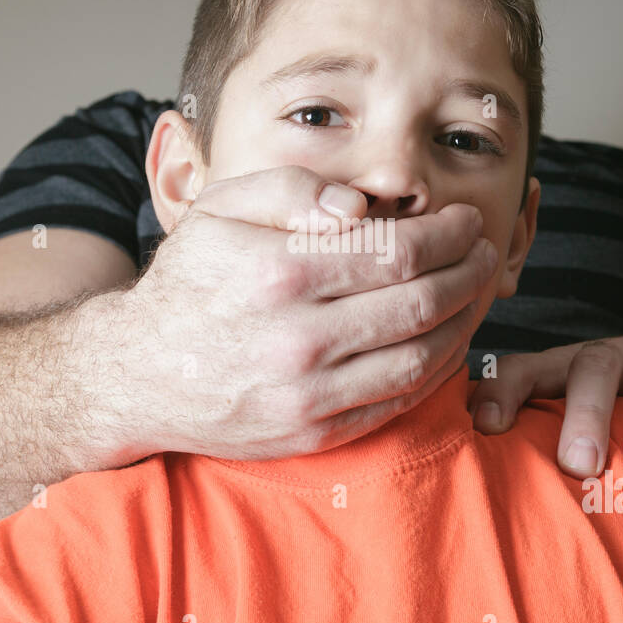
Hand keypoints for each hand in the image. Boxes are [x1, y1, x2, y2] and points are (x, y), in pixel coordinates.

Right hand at [86, 165, 498, 461]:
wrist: (138, 375)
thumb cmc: (188, 282)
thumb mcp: (218, 210)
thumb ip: (290, 190)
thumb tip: (361, 205)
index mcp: (279, 272)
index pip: (397, 250)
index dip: (447, 234)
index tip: (465, 220)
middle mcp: (298, 337)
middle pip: (422, 302)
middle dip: (470, 271)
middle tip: (485, 252)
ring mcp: (309, 393)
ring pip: (423, 355)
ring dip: (467, 320)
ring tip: (478, 291)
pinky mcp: (315, 432)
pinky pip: (400, 401)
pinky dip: (440, 369)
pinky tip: (450, 340)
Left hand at [466, 336, 622, 490]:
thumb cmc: (604, 412)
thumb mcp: (559, 413)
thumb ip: (519, 435)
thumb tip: (451, 474)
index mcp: (564, 369)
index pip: (526, 367)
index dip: (504, 391)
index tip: (486, 428)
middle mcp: (616, 361)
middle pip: (596, 367)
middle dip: (586, 413)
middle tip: (578, 464)